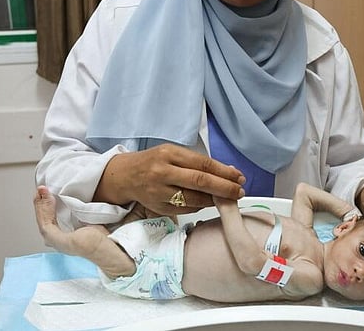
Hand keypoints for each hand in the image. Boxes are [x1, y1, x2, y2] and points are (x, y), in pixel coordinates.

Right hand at [93, 143, 245, 216]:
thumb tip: (227, 172)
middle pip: (200, 181)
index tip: (239, 177)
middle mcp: (162, 172)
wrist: (123, 176)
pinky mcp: (158, 207)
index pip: (202, 164)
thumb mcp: (171, 154)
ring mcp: (159, 191)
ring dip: (214, 200)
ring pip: (193, 199)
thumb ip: (195, 162)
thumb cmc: (152, 162)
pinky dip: (200, 206)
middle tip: (239, 192)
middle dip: (224, 188)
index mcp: (168, 154)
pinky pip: (185, 209)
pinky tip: (208, 203)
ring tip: (228, 199)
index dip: (224, 172)